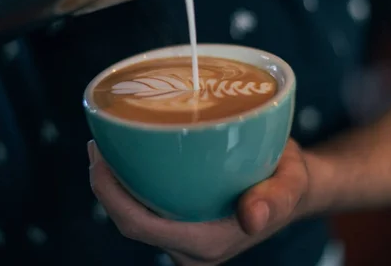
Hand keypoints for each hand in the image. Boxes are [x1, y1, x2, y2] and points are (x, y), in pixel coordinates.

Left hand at [88, 139, 309, 265]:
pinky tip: (129, 157)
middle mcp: (190, 249)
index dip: (110, 195)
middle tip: (98, 142)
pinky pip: (147, 209)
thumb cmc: (289, 182)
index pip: (141, 226)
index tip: (98, 156)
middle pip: (130, 222)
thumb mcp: (292, 184)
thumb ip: (276, 200)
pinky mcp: (184, 226)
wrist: (292, 188)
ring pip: (135, 217)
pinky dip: (131, 185)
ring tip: (107, 144)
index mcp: (208, 243)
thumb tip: (252, 218)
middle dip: (105, 186)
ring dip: (115, 185)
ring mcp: (185, 240)